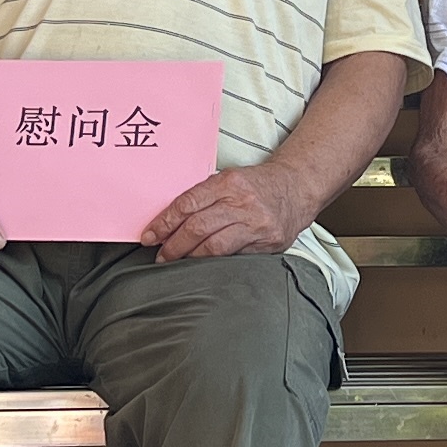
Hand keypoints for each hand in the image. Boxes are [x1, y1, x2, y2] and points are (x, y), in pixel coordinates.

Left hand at [144, 161, 307, 262]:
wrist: (297, 187)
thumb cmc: (257, 185)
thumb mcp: (229, 179)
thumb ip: (204, 197)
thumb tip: (169, 222)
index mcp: (228, 183)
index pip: (187, 204)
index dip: (164, 223)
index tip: (149, 235)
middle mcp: (243, 203)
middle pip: (198, 228)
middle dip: (173, 245)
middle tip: (160, 255)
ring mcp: (256, 225)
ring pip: (214, 247)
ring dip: (190, 258)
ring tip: (176, 262)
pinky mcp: (267, 243)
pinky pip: (234, 258)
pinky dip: (214, 264)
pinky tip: (202, 267)